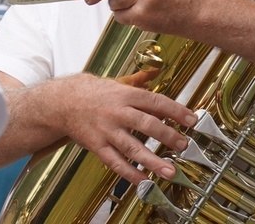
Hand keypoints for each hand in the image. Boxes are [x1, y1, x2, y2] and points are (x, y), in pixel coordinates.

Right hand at [54, 73, 196, 184]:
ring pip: (132, 148)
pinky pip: (115, 162)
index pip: (156, 102)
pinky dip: (129, 174)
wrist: (62, 102)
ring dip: (152, 161)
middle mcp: (118, 112)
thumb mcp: (118, 83)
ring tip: (169, 170)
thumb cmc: (94, 92)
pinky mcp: (97, 145)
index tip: (192, 120)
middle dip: (168, 136)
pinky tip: (143, 181)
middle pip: (146, 124)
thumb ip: (139, 80)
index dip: (175, 111)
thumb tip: (156, 72)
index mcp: (126, 95)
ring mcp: (107, 131)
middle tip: (184, 145)